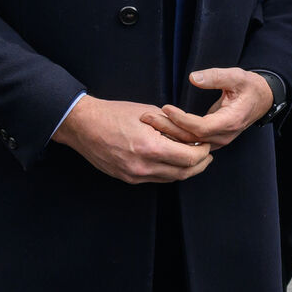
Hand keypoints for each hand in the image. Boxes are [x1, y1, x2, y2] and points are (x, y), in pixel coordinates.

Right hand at [52, 95, 212, 183]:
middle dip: (200, 164)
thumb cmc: (115, 114)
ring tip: (193, 157)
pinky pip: (155, 179)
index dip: (203, 152)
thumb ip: (172, 127)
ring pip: (170, 179)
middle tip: (207, 154)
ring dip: (185, 169)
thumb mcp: (149, 113)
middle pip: (183, 173)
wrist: (84, 125)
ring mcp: (134, 175)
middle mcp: (143, 167)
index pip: (189, 158)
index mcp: (151, 148)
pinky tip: (172, 160)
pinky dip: (168, 171)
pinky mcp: (127, 178)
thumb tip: (191, 135)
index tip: (207, 144)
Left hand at [153, 67, 273, 149]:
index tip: (165, 108)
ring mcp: (219, 140)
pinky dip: (176, 136)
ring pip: (190, 144)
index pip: (200, 127)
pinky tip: (161, 128)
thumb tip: (193, 77)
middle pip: (191, 139)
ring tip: (150, 122)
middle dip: (168, 128)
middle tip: (148, 117)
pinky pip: (192, 143)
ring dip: (169, 134)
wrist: (262, 99)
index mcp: (230, 121)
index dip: (181, 120)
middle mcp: (224, 136)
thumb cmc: (249, 86)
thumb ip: (216, 76)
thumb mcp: (236, 76)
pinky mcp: (213, 140)